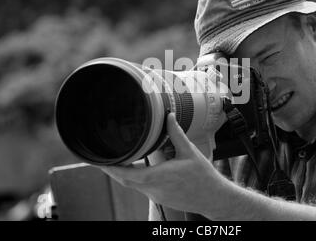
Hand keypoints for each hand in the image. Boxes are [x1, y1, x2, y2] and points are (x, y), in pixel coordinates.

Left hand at [100, 113, 232, 215]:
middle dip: (113, 170)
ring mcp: (156, 196)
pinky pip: (143, 188)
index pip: (127, 175)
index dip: (111, 169)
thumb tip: (168, 116)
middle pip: (126, 181)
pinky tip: (138, 169)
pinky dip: (136, 178)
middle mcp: (154, 189)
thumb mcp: (189, 152)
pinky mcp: (161, 199)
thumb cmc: (203, 177)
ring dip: (125, 174)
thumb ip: (176, 134)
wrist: (214, 199)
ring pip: (134, 186)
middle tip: (104, 158)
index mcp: (159, 177)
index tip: (101, 161)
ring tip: (120, 160)